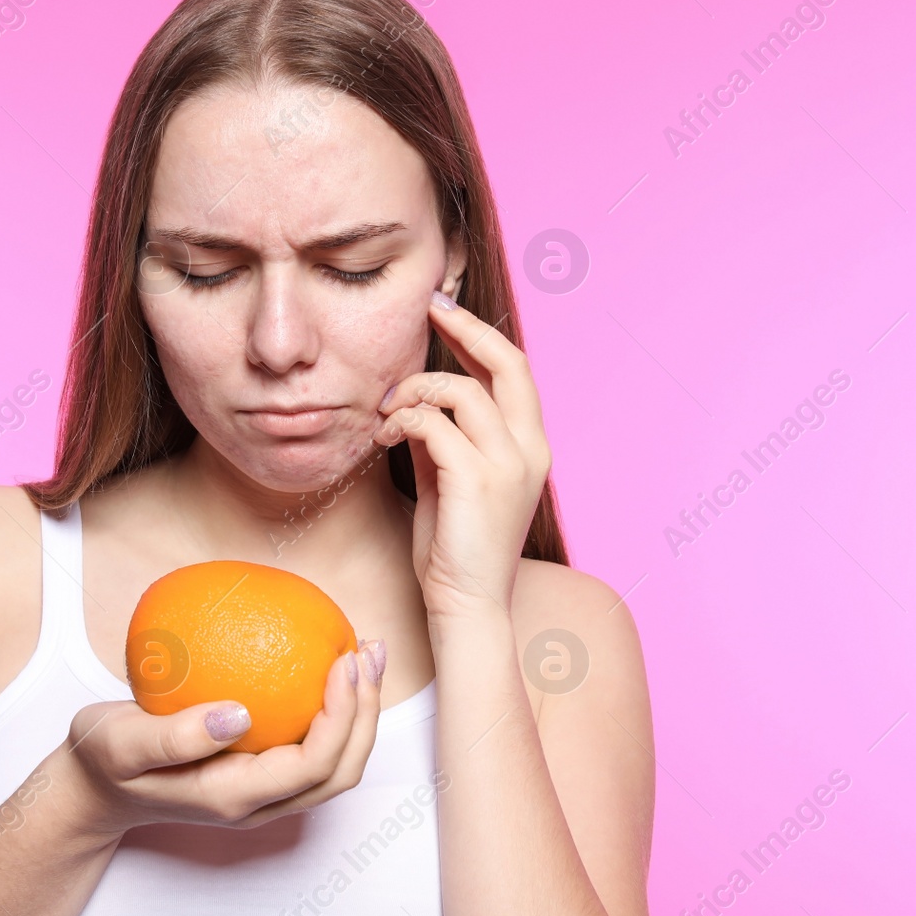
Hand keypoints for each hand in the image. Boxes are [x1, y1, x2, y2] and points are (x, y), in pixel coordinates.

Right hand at [59, 639, 386, 839]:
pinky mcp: (261, 774)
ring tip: (366, 653)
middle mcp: (259, 804)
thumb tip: (239, 714)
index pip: (312, 766)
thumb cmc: (104, 762)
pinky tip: (329, 662)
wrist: (93, 789)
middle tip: (369, 650)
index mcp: (233, 798)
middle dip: (367, 713)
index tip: (343, 661)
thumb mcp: (120, 744)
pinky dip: (336, 710)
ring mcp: (264, 794)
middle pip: (340, 771)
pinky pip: (314, 747)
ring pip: (335, 764)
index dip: (341, 717)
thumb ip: (174, 737)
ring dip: (360, 713)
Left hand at [375, 290, 552, 618]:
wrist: (465, 605)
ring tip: (386, 412)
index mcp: (531, 447)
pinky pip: (434, 424)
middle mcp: (530, 449)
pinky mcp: (477, 480)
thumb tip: (416, 401)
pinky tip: (384, 437)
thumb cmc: (453, 548)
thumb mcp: (450, 479)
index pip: (514, 370)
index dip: (479, 334)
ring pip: (461, 390)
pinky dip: (403, 421)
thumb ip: (444, 438)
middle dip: (466, 327)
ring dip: (414, 391)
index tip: (443, 310)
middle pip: (509, 362)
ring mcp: (509, 464)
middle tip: (428, 310)